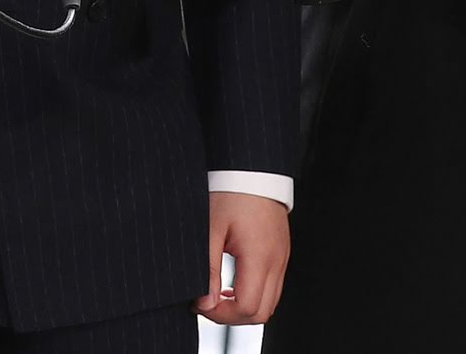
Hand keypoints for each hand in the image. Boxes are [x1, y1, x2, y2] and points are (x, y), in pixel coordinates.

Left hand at [194, 192, 289, 325]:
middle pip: (261, 313)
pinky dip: (254, 292)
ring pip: (269, 302)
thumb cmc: (230, 191)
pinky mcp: (280, 251)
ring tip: (218, 293)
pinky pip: (272, 286)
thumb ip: (208, 269)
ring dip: (244, 306)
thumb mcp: (211, 229)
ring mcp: (281, 257)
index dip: (220, 314)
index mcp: (260, 257)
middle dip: (232, 315)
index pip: (247, 308)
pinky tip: (233, 282)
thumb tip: (204, 302)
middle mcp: (276, 261)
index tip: (200, 303)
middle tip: (207, 303)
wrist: (251, 166)